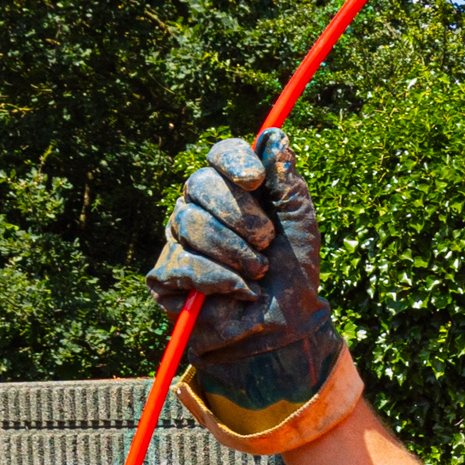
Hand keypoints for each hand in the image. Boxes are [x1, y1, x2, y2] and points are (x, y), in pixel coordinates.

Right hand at [150, 129, 360, 455]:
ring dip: (234, 252)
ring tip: (256, 272)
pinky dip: (219, 279)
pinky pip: (184, 262)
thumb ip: (286, 179)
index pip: (218, 156)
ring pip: (189, 223)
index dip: (233, 161)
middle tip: (265, 241)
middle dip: (239, 214)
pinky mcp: (166, 276)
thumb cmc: (292, 275)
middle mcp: (199, 209)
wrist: (283, 330)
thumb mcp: (298, 222)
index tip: (256, 180)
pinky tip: (238, 291)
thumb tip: (273, 134)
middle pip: (198, 184)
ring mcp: (178, 241)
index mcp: (230, 191)